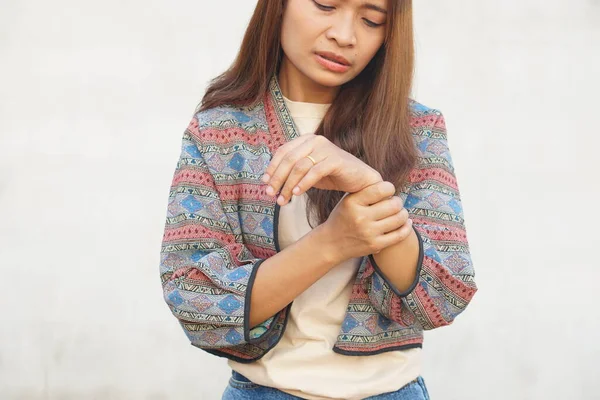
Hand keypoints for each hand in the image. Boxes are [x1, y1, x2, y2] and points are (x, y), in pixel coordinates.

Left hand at [262, 134, 381, 205]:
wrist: (360, 179)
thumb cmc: (332, 175)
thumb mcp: (308, 172)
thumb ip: (292, 172)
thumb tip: (270, 183)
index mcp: (306, 140)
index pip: (283, 151)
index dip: (272, 167)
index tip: (264, 182)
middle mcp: (315, 140)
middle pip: (289, 159)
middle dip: (277, 178)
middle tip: (270, 194)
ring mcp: (326, 148)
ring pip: (300, 167)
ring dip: (289, 185)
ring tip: (283, 200)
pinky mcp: (336, 159)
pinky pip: (315, 172)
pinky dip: (304, 184)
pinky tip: (297, 194)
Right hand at [318, 181, 412, 262]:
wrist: (331, 243)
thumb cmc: (343, 217)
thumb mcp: (348, 200)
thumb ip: (366, 191)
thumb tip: (389, 185)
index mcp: (353, 202)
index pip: (381, 189)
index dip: (390, 188)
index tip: (389, 190)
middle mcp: (360, 217)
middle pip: (393, 205)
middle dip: (398, 202)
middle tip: (396, 202)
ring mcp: (368, 232)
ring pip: (399, 219)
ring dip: (404, 214)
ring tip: (400, 212)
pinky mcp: (375, 245)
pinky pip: (399, 235)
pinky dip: (406, 227)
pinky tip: (406, 223)